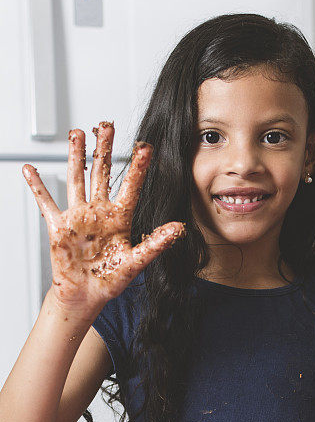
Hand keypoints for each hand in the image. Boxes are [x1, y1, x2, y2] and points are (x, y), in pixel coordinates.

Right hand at [23, 121, 185, 317]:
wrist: (86, 296)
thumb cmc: (110, 281)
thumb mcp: (136, 262)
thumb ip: (156, 244)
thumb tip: (179, 229)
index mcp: (120, 219)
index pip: (130, 187)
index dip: (137, 167)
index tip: (146, 147)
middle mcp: (99, 213)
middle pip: (101, 173)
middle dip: (103, 149)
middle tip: (105, 125)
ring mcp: (78, 217)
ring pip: (76, 180)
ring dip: (75, 157)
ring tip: (76, 134)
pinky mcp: (59, 227)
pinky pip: (45, 203)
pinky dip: (36, 186)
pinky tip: (29, 170)